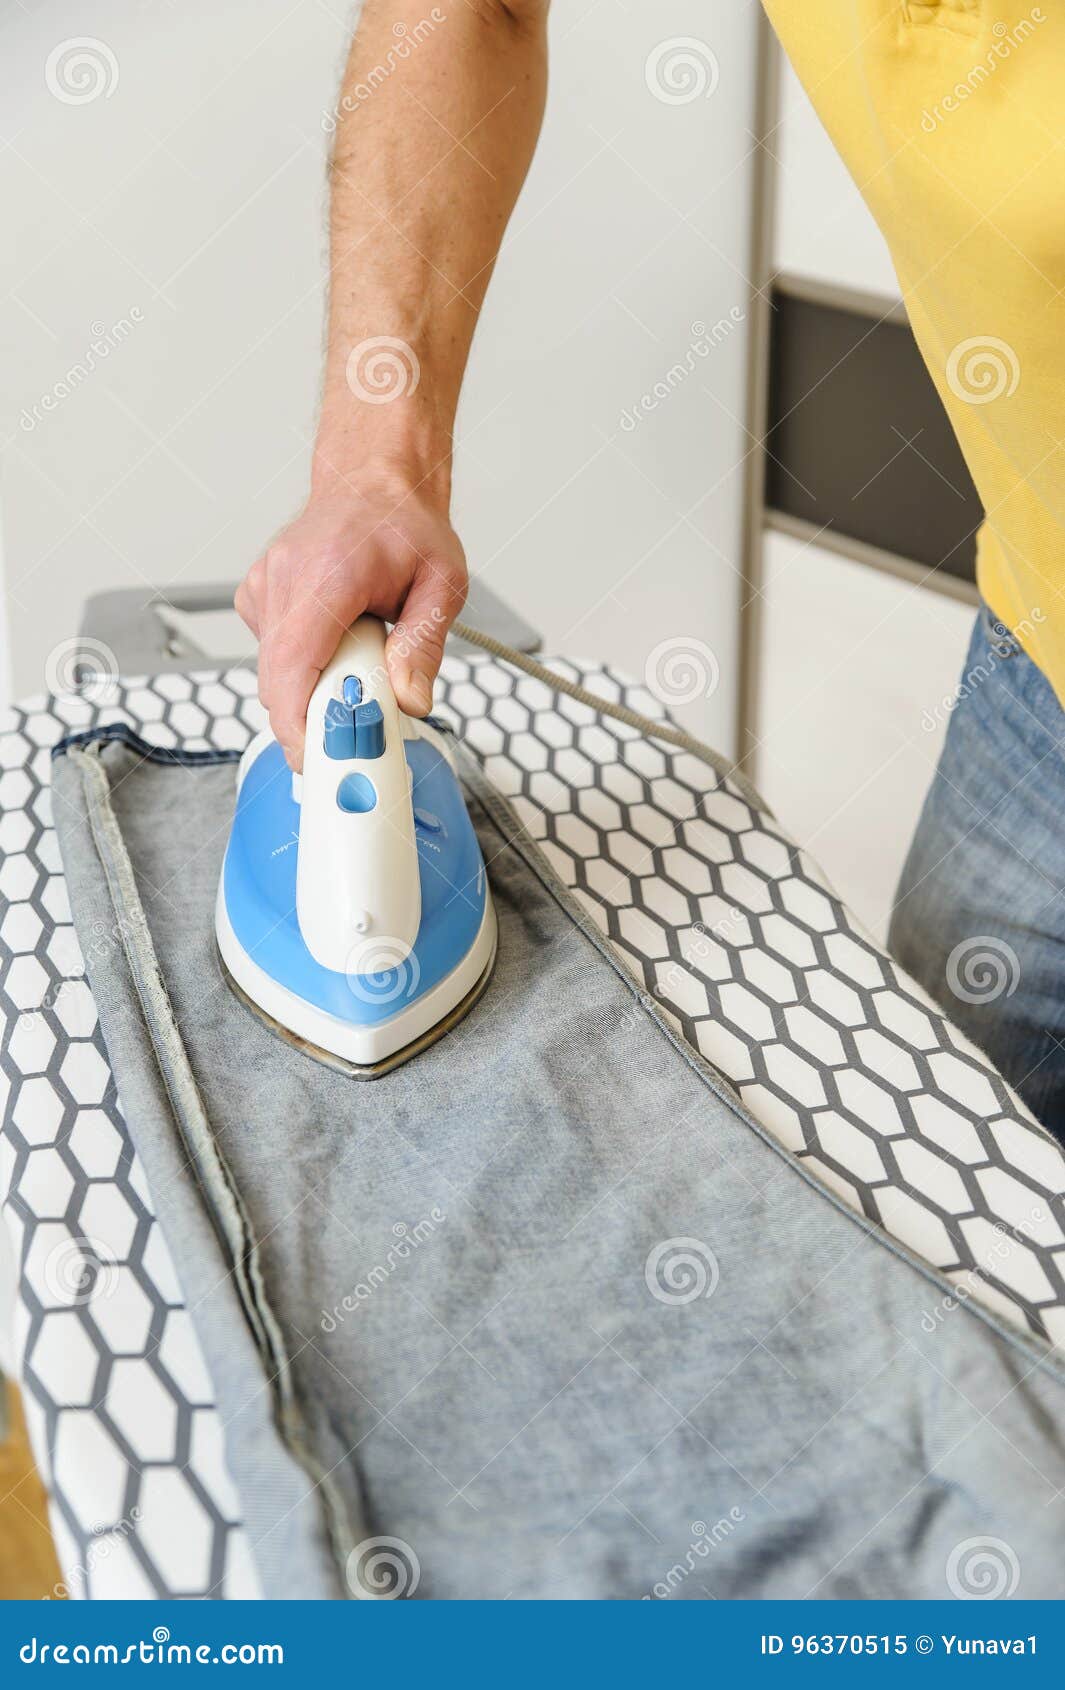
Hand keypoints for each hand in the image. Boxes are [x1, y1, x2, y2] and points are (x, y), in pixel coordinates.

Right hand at [236, 473, 466, 769]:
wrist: (372, 484)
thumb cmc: (406, 527)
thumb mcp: (442, 583)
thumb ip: (425, 644)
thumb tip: (411, 699)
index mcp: (327, 573)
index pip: (293, 664)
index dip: (297, 723)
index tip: (319, 759)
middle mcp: (283, 579)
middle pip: (279, 682)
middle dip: (317, 717)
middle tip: (365, 724)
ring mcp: (263, 588)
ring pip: (277, 675)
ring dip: (316, 688)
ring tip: (362, 661)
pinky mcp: (256, 599)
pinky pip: (275, 658)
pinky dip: (305, 667)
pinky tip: (336, 641)